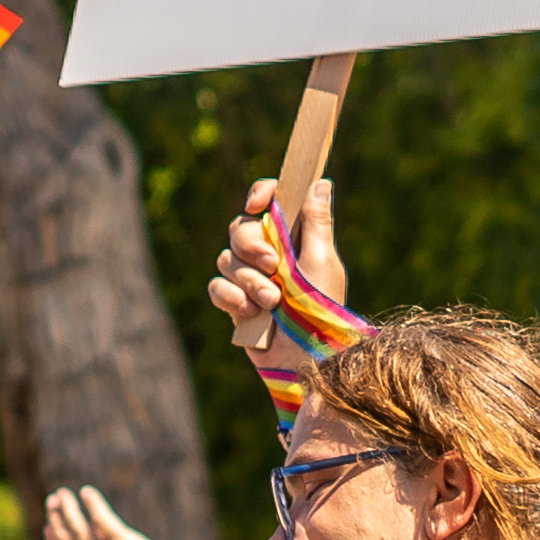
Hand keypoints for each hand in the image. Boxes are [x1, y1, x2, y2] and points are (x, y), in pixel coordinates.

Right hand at [211, 177, 343, 363]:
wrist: (306, 357)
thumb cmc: (322, 309)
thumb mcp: (321, 261)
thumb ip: (316, 222)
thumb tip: (320, 182)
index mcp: (293, 237)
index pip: (270, 201)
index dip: (260, 194)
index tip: (257, 203)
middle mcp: (270, 253)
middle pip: (240, 228)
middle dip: (251, 245)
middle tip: (272, 264)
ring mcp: (250, 278)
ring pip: (227, 259)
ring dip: (248, 280)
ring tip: (272, 302)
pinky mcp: (235, 302)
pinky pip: (217, 287)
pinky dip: (230, 297)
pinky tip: (250, 312)